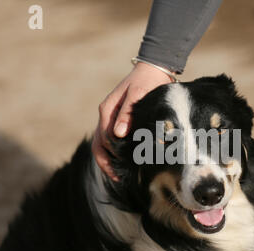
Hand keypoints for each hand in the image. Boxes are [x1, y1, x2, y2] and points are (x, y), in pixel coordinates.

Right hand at [92, 62, 173, 180]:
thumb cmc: (147, 81)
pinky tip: (125, 162)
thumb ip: (127, 114)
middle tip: (119, 179)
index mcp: (107, 110)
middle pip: (100, 144)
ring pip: (104, 144)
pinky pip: (112, 139)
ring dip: (110, 160)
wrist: (153, 70)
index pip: (103, 139)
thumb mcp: (138, 95)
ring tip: (121, 175)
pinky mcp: (120, 119)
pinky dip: (116, 153)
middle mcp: (106, 115)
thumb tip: (118, 134)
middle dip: (107, 163)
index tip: (120, 171)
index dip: (110, 157)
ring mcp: (112, 118)